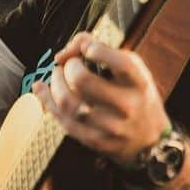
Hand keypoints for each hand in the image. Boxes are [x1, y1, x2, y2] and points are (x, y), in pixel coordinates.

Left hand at [31, 32, 170, 165]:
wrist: (148, 138)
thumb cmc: (134, 93)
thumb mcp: (132, 67)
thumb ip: (102, 48)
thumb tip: (67, 51)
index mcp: (139, 84)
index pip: (121, 64)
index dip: (98, 51)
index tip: (88, 49)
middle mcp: (127, 106)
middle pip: (83, 80)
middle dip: (69, 66)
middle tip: (69, 64)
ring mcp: (109, 127)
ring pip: (66, 101)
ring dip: (54, 82)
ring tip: (57, 74)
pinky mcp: (94, 141)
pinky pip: (62, 119)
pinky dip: (46, 100)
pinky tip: (41, 88)